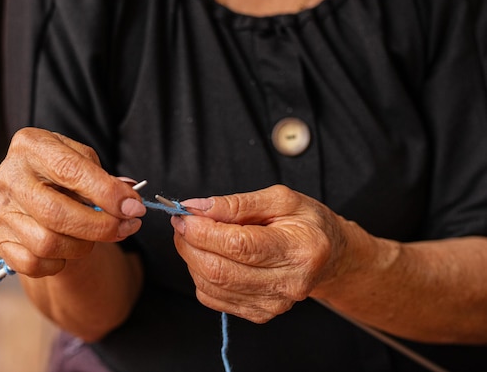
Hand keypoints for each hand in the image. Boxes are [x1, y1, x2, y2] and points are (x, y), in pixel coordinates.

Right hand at [0, 127, 145, 277]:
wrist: (38, 188)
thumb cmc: (66, 172)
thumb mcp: (84, 162)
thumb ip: (106, 180)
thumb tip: (130, 203)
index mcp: (31, 145)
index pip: (70, 170)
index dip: (107, 192)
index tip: (134, 207)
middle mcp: (9, 176)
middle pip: (56, 213)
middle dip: (100, 226)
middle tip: (126, 228)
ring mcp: (0, 209)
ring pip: (46, 243)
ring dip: (82, 246)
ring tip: (93, 236)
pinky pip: (33, 263)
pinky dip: (59, 263)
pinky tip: (68, 249)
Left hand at [172, 185, 356, 322]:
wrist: (329, 257)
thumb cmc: (307, 223)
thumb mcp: (281, 199)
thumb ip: (237, 203)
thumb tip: (197, 207)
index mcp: (298, 249)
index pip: (239, 246)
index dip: (203, 231)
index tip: (185, 214)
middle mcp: (288, 283)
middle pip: (220, 270)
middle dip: (190, 244)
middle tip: (183, 222)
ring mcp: (273, 304)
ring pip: (211, 286)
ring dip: (191, 258)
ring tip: (194, 236)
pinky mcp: (259, 314)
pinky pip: (213, 298)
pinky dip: (200, 275)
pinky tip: (209, 256)